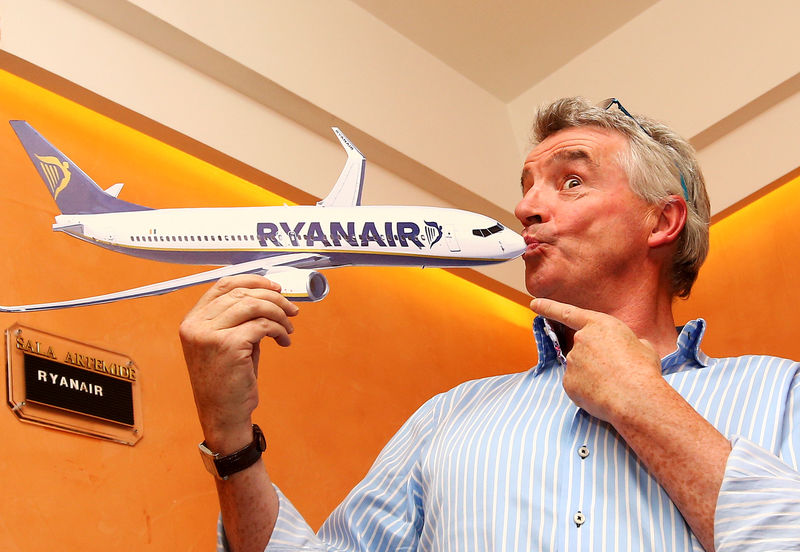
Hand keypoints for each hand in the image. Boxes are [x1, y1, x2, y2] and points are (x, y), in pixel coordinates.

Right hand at [179, 274, 298, 451]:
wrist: (223, 415)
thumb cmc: (229, 381)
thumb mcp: (228, 343)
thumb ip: (240, 318)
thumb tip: (270, 295)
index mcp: (193, 320)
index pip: (223, 285)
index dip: (253, 281)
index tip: (275, 287)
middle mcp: (196, 325)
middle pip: (242, 293)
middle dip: (273, 298)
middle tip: (292, 310)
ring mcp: (209, 334)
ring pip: (254, 305)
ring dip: (279, 313)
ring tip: (289, 328)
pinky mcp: (228, 345)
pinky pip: (263, 325)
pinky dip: (279, 330)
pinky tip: (284, 341)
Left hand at [530, 297, 664, 424]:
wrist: (635, 397)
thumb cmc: (643, 370)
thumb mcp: (642, 346)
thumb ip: (627, 342)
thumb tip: (630, 348)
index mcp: (598, 325)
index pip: (567, 313)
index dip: (549, 307)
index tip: (534, 304)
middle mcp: (580, 340)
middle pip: (581, 349)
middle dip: (594, 361)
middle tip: (615, 372)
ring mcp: (572, 361)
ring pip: (580, 369)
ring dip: (593, 376)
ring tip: (615, 385)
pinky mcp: (568, 382)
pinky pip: (577, 386)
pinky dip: (588, 392)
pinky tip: (603, 395)